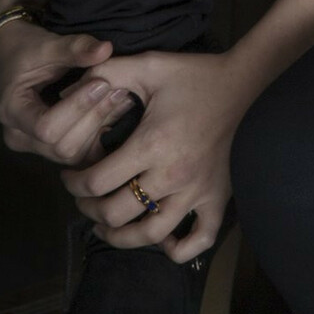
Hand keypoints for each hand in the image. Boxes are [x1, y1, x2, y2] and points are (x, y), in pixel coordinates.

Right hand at [0, 17, 123, 166]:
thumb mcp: (46, 44)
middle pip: (62, 145)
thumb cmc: (26, 49)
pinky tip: (117, 113)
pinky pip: (81, 154)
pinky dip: (101, 135)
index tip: (100, 83)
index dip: (76, 108)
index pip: (45, 127)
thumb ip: (74, 47)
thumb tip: (106, 49)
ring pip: (75, 154)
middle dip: (93, 118)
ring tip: (122, 99)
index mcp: (12, 112)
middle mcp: (21, 137)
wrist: (13, 57)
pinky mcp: (54, 149)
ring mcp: (37, 148)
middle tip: (118, 90)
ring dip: (101, 127)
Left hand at [60, 49, 253, 264]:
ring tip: (107, 226)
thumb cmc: (195, 75)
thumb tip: (74, 83)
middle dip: (89, 210)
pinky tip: (162, 239)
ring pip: (149, 234)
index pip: (97, 182)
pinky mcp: (217, 198)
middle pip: (116, 213)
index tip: (68, 176)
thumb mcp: (149, 65)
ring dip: (120, 236)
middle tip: (83, 199)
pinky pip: (198, 240)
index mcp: (151, 144)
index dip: (73, 184)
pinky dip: (177, 248)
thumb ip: (109, 71)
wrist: (245, 84)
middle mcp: (171, 175)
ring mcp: (196, 191)